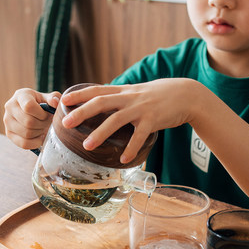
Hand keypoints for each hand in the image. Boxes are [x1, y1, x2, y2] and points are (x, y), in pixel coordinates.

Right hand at [3, 88, 60, 148]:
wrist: (34, 112)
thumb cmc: (42, 104)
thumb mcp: (49, 98)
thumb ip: (54, 98)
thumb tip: (55, 102)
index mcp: (21, 95)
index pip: (28, 106)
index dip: (42, 114)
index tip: (47, 115)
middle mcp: (10, 107)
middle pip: (28, 122)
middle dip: (43, 124)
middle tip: (47, 122)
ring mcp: (7, 121)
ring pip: (27, 133)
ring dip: (39, 132)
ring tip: (42, 127)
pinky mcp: (9, 134)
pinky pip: (23, 143)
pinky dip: (35, 143)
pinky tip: (39, 136)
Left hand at [61, 78, 200, 162]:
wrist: (186, 94)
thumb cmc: (159, 96)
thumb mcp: (137, 92)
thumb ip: (121, 98)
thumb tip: (104, 106)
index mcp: (124, 91)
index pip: (97, 89)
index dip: (79, 94)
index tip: (63, 100)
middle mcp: (129, 98)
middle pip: (101, 102)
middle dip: (82, 112)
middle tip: (67, 124)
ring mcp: (141, 108)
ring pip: (116, 119)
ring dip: (100, 133)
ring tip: (87, 146)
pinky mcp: (154, 119)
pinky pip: (140, 136)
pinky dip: (132, 148)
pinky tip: (124, 159)